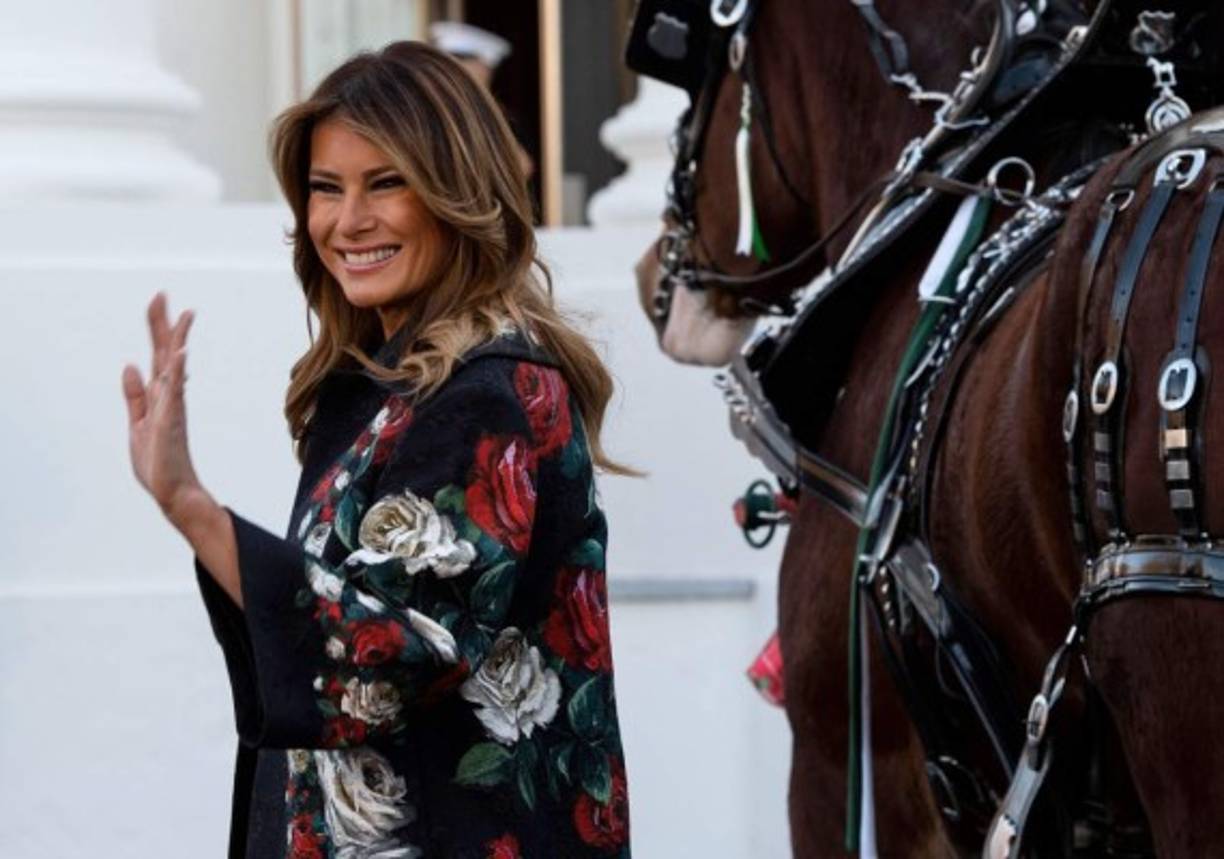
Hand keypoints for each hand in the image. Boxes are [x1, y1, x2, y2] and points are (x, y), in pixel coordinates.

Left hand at [122, 293, 207, 528]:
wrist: (172, 491)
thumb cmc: (158, 462)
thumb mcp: (137, 422)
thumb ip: (135, 395)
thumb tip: (129, 366)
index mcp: (160, 396)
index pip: (159, 356)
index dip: (157, 329)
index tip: (159, 302)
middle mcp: (169, 397)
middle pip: (167, 354)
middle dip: (164, 324)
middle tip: (162, 294)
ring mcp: (173, 408)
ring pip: (174, 367)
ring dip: (178, 341)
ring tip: (184, 316)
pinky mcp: (171, 421)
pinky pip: (175, 392)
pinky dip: (178, 372)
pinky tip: (181, 354)